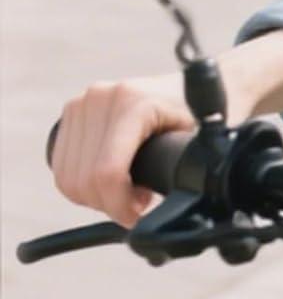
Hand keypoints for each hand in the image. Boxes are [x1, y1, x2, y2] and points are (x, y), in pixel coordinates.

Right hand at [49, 73, 197, 228]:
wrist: (198, 83)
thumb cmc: (204, 113)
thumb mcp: (197, 141)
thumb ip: (178, 170)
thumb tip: (167, 210)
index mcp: (132, 102)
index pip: (106, 173)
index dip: (119, 206)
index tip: (139, 215)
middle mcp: (102, 97)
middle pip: (82, 181)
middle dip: (110, 204)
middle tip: (137, 204)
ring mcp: (84, 101)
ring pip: (68, 178)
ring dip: (96, 196)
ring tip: (129, 190)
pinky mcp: (75, 111)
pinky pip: (63, 166)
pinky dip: (83, 183)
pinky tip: (113, 178)